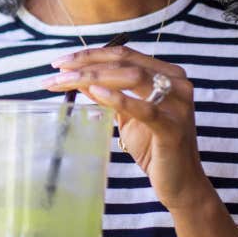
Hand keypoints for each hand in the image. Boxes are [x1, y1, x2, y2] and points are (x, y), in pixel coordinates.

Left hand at [43, 45, 214, 211]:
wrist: (180, 183)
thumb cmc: (153, 147)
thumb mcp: (127, 115)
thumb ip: (108, 93)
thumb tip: (78, 77)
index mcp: (167, 74)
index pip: (125, 54)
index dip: (91, 54)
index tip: (61, 61)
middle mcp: (177, 83)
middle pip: (125, 62)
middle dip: (86, 63)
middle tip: (57, 69)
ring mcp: (178, 104)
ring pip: (132, 77)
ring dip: (94, 77)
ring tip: (66, 81)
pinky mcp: (173, 128)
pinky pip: (145, 109)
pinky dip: (118, 98)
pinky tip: (95, 92)